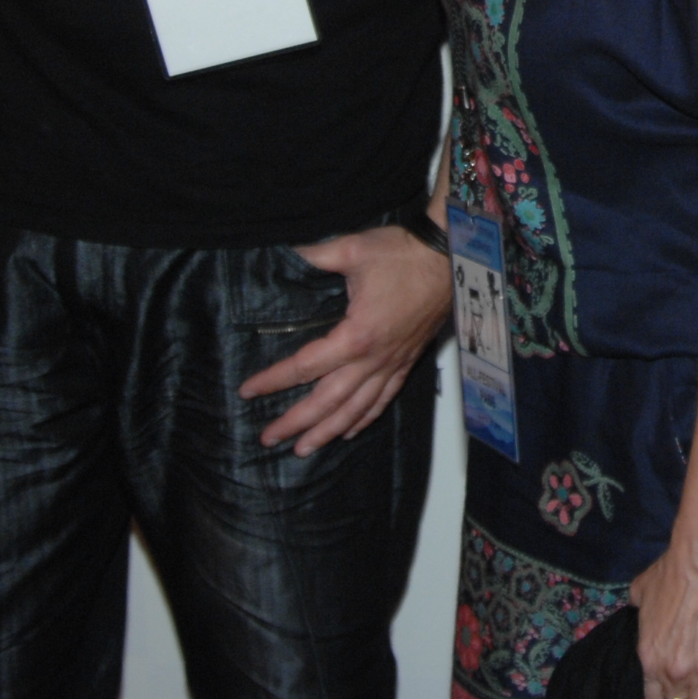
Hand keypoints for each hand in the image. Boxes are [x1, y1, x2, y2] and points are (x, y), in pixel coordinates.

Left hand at [239, 225, 450, 454]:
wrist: (448, 257)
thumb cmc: (403, 253)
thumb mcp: (352, 249)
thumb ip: (314, 256)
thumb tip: (284, 254)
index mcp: (355, 336)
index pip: (305, 366)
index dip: (274, 380)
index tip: (248, 391)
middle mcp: (373, 359)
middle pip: (329, 401)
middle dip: (297, 423)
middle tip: (270, 438)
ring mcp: (391, 364)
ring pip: (356, 409)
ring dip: (328, 432)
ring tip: (304, 449)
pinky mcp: (406, 361)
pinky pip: (383, 399)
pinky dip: (364, 419)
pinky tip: (350, 432)